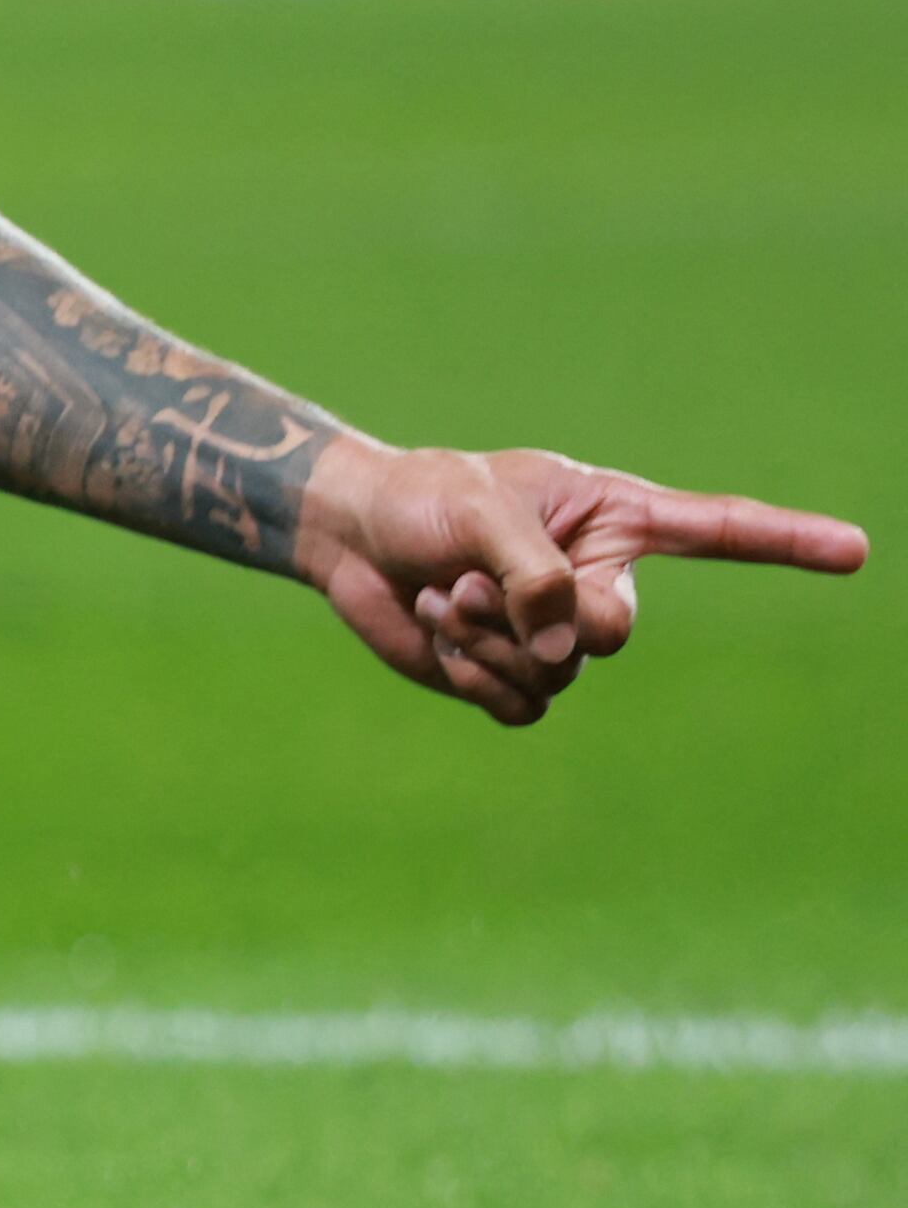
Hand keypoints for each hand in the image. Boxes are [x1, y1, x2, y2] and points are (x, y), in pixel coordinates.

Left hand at [302, 445, 865, 726]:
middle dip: (540, 619)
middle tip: (474, 582)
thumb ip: (534, 573)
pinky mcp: (512, 675)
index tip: (856, 548)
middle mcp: (598, 580)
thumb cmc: (422, 501)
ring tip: (447, 595)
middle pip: (615, 631)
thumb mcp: (478, 513)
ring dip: (489, 641)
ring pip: (557, 673)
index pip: (717, 532)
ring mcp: (558, 634)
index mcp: (613, 519)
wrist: (350, 536)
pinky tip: (441, 633)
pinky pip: (521, 705)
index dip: (788, 541)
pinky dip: (475, 675)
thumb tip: (564, 649)